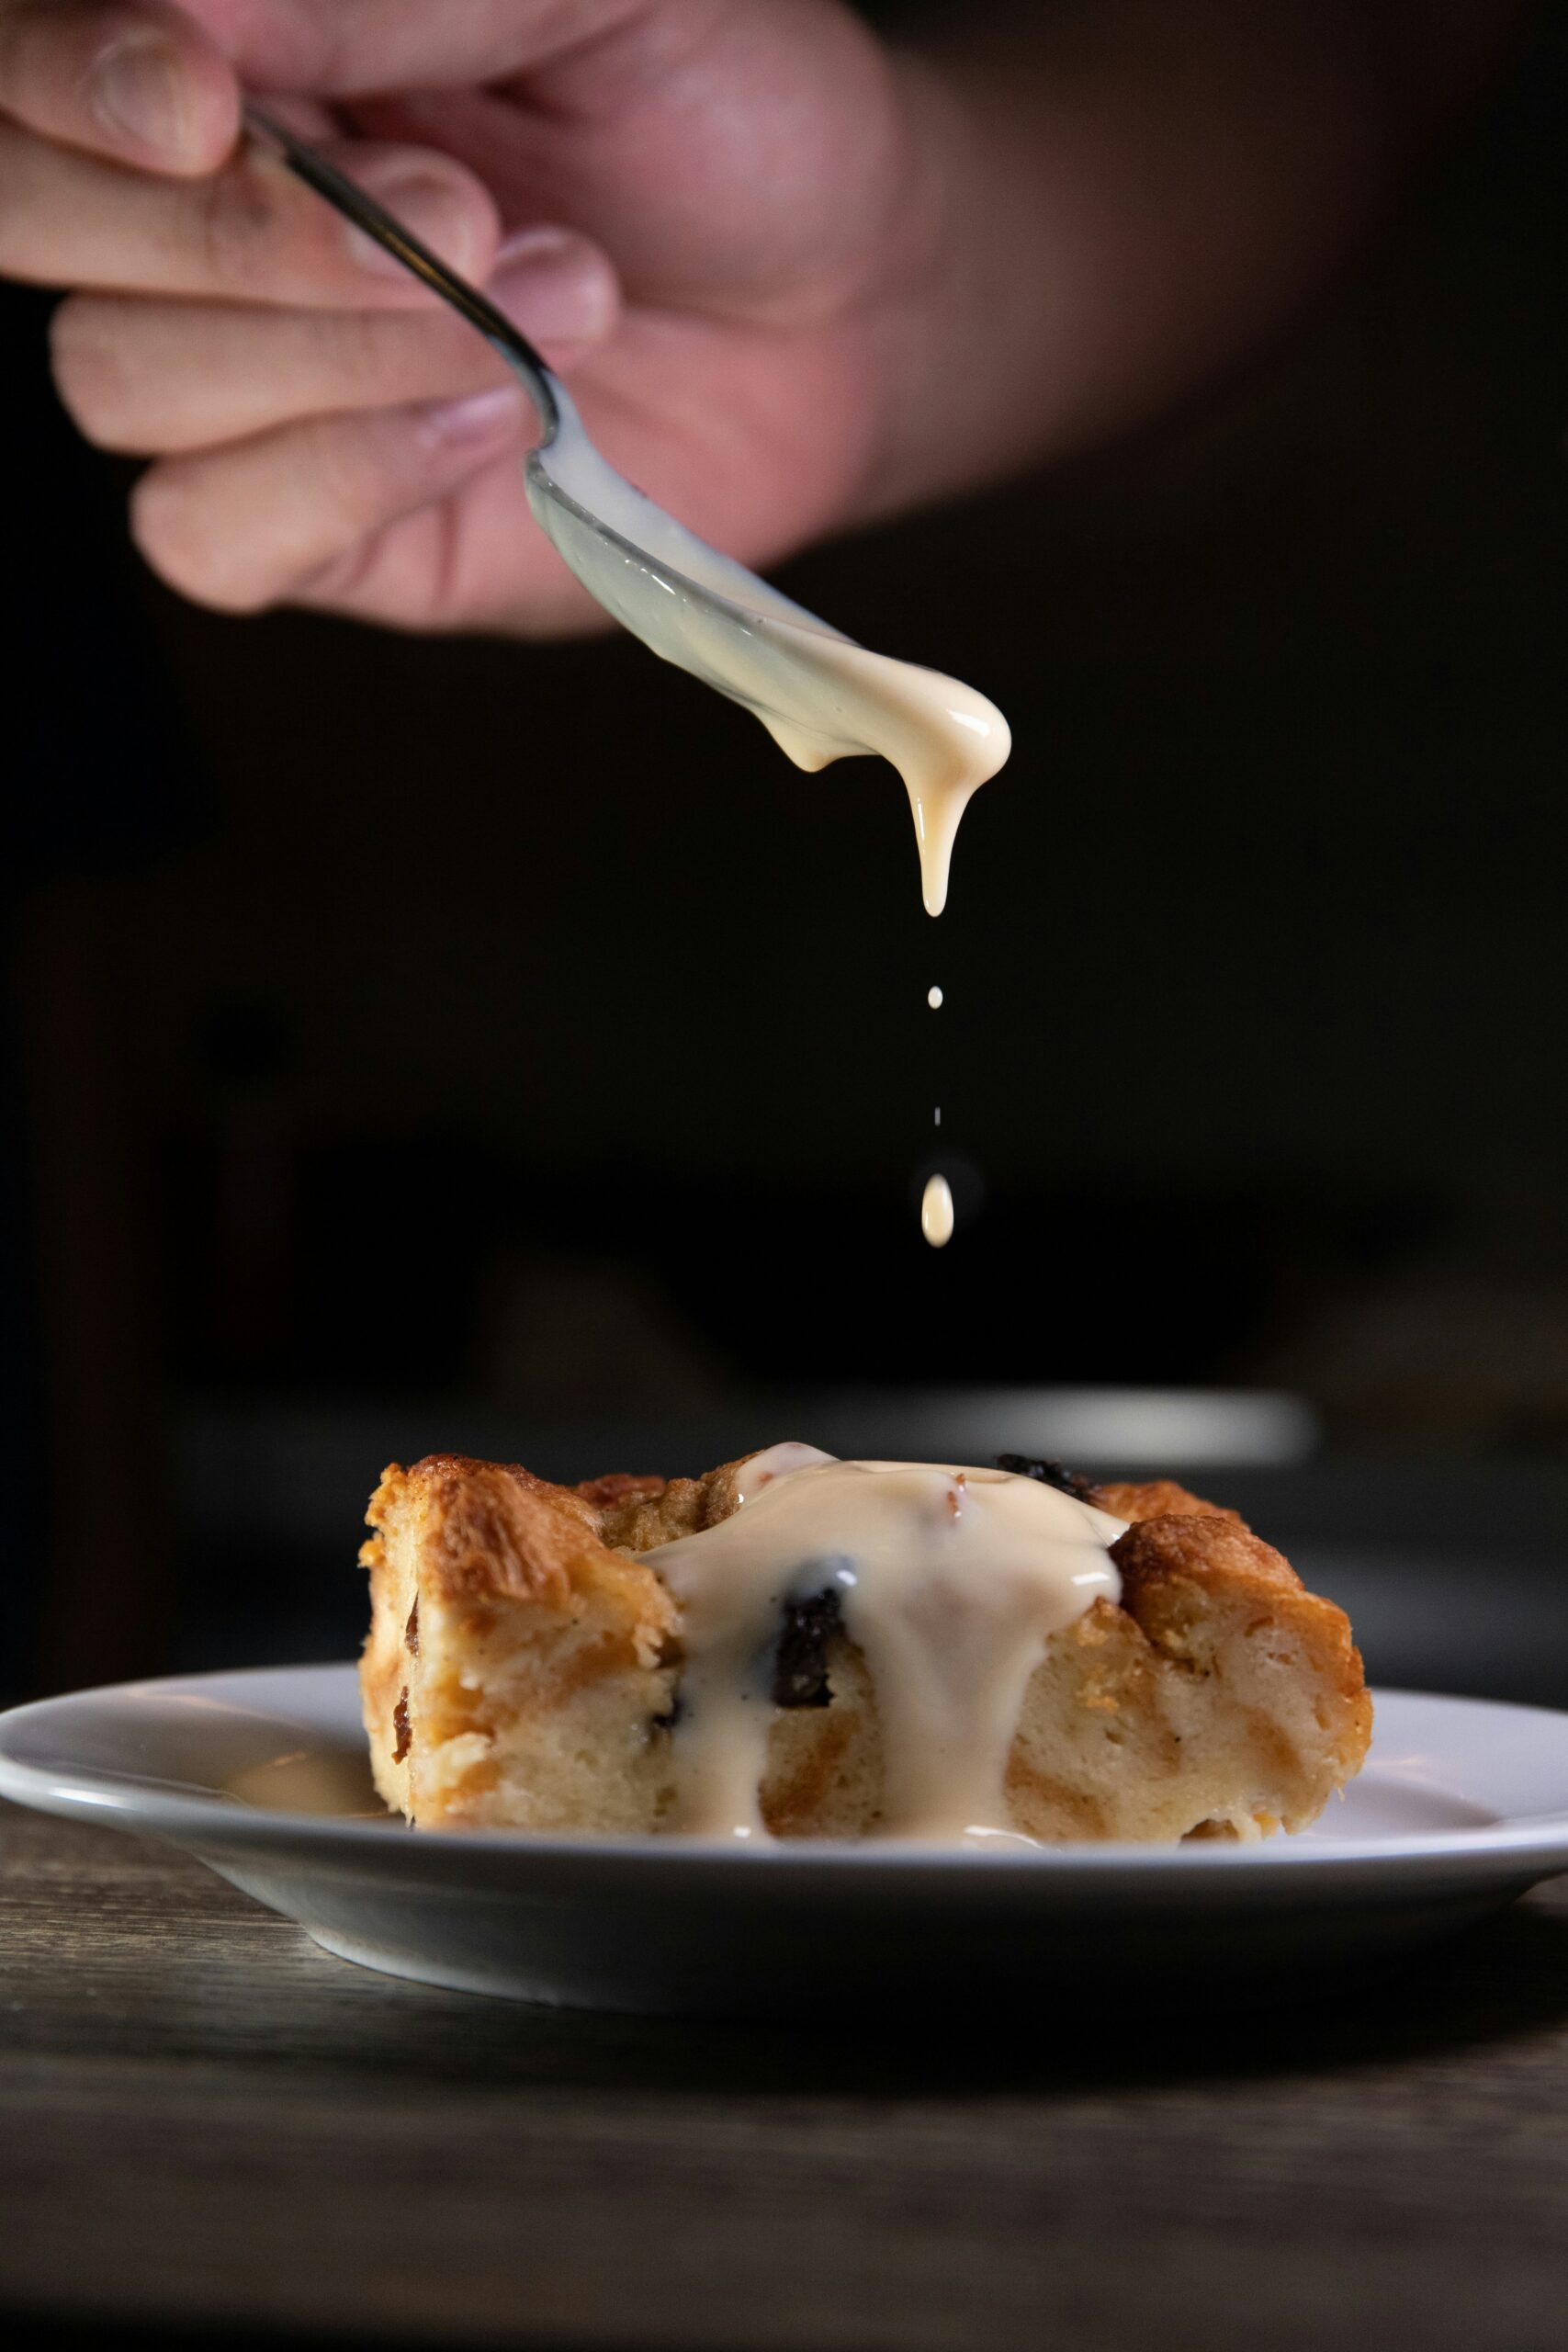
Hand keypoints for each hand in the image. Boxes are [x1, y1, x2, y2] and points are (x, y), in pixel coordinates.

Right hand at [0, 1, 936, 633]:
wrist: (847, 303)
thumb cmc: (717, 116)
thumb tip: (186, 17)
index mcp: (235, 54)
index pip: (31, 68)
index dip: (71, 82)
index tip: (206, 98)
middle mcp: (205, 212)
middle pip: (38, 225)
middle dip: (233, 231)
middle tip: (458, 214)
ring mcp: (248, 382)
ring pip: (122, 381)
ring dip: (340, 352)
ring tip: (554, 303)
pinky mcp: (318, 533)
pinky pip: (206, 534)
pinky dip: (338, 480)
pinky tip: (492, 429)